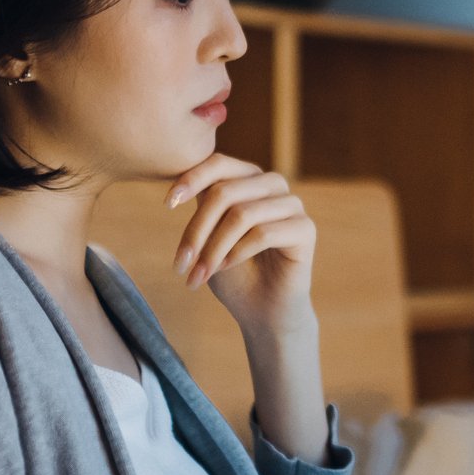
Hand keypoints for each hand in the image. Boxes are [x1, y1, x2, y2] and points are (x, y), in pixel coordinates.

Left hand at [165, 154, 315, 335]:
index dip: (191, 179)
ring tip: (198, 275)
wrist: (262, 310)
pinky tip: (226, 268)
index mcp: (248, 178)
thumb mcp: (208, 234)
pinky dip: (237, 253)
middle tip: (180, 265)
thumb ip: (202, 204)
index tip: (167, 204)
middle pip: (225, 192)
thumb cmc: (232, 272)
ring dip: (213, 249)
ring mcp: (292, 205)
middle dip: (197, 231)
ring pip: (242, 214)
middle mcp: (272, 185)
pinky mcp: (306, 229)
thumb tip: (179, 184)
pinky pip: (263, 234)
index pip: (218, 164)